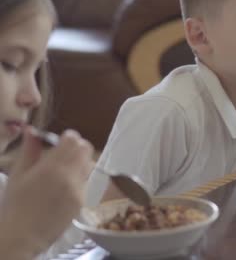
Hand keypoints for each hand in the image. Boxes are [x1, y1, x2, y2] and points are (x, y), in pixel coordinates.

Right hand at [0, 128, 93, 257]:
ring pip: (89, 165)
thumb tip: (32, 130)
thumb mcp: (19, 174)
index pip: (73, 140)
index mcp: (52, 167)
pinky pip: (87, 181)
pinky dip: (80, 178)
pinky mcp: (83, 201)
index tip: (60, 140)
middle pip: (85, 150)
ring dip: (81, 161)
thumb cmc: (16, 204)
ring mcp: (79, 189)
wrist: (23, 235)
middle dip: (76, 147)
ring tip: (65, 169)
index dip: (68, 137)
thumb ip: (30, 150)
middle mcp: (70, 176)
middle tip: (64, 153)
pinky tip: (65, 186)